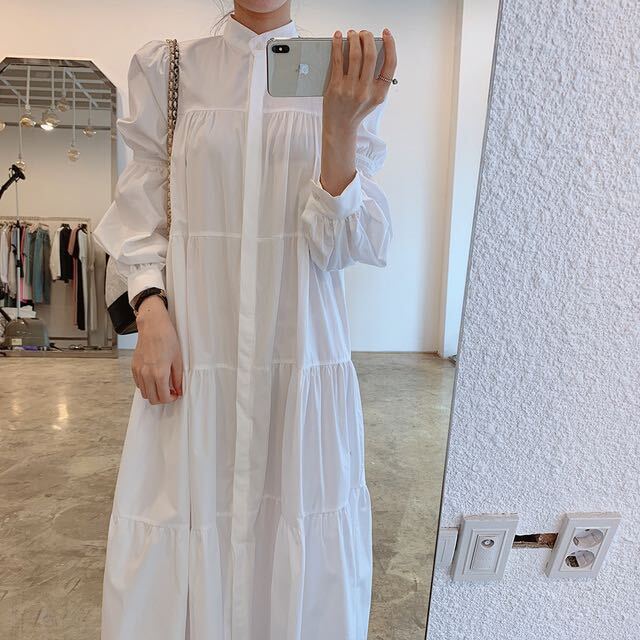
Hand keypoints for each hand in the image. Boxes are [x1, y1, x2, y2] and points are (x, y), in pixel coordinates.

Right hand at [131, 295, 182, 404]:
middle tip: (170, 392)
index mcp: (159, 373)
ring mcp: (139, 371)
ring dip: (153, 393)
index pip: (163, 397)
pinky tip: (154, 379)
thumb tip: (178, 389)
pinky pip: (138, 383)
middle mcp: (147, 374)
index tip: (175, 394)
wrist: (153, 326)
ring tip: (162, 385)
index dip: (171, 399)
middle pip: (152, 398)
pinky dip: (146, 386)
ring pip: (144, 392)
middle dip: (162, 399)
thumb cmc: (167, 338)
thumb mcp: (177, 359)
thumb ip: (178, 378)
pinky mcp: (134, 367)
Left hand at [319, 28, 396, 195]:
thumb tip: (374, 51)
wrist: (340, 127)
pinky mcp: (336, 87)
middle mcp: (366, 91)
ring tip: (352, 34)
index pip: (390, 64)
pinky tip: (338, 38)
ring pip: (355, 55)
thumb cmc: (356, 111)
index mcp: (380, 93)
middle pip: (371, 55)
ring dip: (354, 39)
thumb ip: (376, 79)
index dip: (390, 44)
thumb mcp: (373, 98)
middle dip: (367, 38)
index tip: (386, 33)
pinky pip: (338, 61)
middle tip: (363, 33)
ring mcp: (351, 89)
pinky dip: (338, 46)